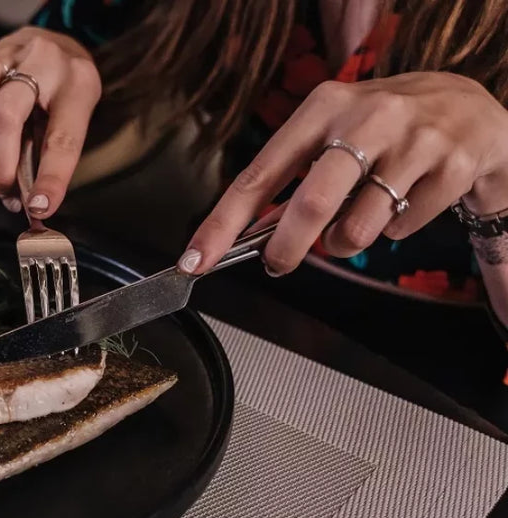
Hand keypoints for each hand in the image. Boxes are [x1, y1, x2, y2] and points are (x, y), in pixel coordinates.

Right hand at [0, 27, 100, 216]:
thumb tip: (32, 201)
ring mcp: (10, 54)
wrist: (56, 39)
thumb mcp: (73, 116)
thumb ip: (50, 153)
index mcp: (77, 85)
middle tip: (5, 188)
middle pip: (7, 114)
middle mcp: (44, 62)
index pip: (62, 139)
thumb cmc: (65, 89)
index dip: (50, 178)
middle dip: (1, 162)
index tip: (39, 208)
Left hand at [179, 72, 507, 274]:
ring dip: (344, 243)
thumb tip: (245, 233)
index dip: (223, 223)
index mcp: (322, 108)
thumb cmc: (382, 128)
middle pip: (310, 203)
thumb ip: (291, 178)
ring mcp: (413, 141)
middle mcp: (366, 117)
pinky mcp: (451, 166)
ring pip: (358, 227)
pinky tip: (403, 203)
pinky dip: (393, 231)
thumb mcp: (332, 134)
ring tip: (353, 225)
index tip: (196, 258)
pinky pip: (402, 229)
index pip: (258, 174)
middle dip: (286, 248)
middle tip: (278, 263)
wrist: (469, 108)